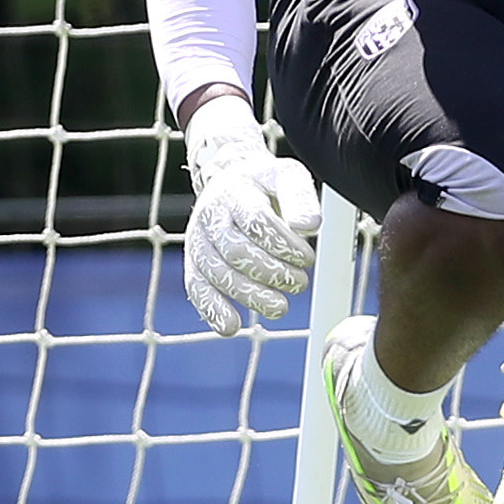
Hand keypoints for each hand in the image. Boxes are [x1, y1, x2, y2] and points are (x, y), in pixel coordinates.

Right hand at [180, 97, 321, 333]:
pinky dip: (212, 309)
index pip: (257, 221)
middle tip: (300, 283)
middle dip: (272, 273)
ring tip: (281, 307)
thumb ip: (300, 197)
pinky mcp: (194, 263)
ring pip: (218, 274)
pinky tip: (231, 326)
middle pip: (236, 252)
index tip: (308, 258)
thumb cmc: (265, 186)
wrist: (230, 183)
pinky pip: (196, 288)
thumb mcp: (287, 177)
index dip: (284, 245)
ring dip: (251, 296)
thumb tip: (309, 226)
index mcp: (235, 192)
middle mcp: (210, 216)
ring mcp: (197, 241)